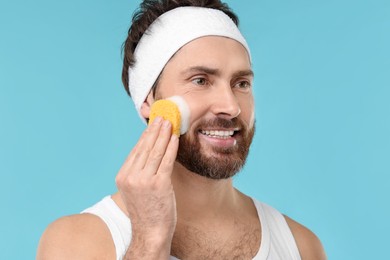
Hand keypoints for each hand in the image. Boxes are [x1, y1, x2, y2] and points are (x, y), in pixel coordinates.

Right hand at [115, 117, 178, 256]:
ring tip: (169, 122)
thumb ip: (139, 172)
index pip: (136, 151)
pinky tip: (174, 138)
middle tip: (162, 117)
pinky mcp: (158, 184)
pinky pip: (166, 160)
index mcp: (123, 176)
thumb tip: (150, 152)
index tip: (152, 125)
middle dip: (155, 130)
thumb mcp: (136, 189)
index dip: (145, 136)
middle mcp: (131, 177)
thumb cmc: (146, 211)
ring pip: (155, 151)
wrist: (150, 232)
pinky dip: (171, 147)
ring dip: (163, 134)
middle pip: (145, 148)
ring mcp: (144, 180)